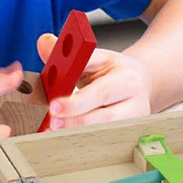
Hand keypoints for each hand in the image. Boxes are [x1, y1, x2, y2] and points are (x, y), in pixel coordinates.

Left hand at [36, 33, 150, 128]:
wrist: (139, 83)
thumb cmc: (112, 70)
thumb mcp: (93, 56)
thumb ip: (68, 53)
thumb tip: (43, 41)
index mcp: (127, 78)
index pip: (99, 91)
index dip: (76, 101)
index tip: (54, 105)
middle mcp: (136, 102)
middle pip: (105, 116)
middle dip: (75, 120)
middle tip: (52, 121)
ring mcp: (134, 122)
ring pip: (105, 131)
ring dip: (78, 131)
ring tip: (54, 129)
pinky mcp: (129, 135)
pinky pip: (105, 140)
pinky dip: (84, 139)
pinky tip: (65, 137)